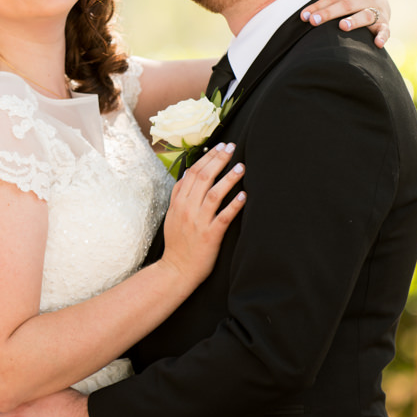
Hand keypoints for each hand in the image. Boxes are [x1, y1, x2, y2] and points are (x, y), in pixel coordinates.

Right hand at [161, 143, 245, 288]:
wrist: (176, 270)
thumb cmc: (177, 243)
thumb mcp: (172, 215)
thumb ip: (179, 195)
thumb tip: (187, 174)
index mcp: (179, 202)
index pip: (192, 173)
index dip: (207, 157)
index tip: (220, 146)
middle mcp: (187, 209)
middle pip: (204, 178)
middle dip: (219, 160)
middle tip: (233, 148)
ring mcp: (198, 222)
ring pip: (214, 194)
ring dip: (228, 179)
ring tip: (241, 168)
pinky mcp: (210, 235)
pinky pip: (223, 217)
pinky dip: (234, 205)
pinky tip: (244, 196)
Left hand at [300, 0, 390, 46]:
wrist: (380, 0)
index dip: (319, 5)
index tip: (305, 15)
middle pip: (347, 5)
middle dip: (329, 13)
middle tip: (314, 21)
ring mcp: (377, 11)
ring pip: (365, 16)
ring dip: (354, 21)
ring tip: (342, 26)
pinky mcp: (384, 24)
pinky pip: (385, 30)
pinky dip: (383, 36)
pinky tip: (377, 43)